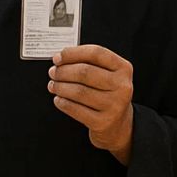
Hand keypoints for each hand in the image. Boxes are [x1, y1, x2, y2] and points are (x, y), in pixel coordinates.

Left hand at [48, 45, 134, 164]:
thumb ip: (90, 63)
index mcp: (124, 69)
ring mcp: (113, 104)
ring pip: (78, 91)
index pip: (96, 53)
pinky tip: (59, 99)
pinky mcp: (102, 121)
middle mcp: (122, 86)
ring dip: (59, 87)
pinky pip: (74, 109)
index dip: (73, 53)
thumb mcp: (109, 74)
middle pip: (85, 72)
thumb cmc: (107, 93)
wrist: (118, 123)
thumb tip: (61, 58)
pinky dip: (62, 103)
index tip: (58, 57)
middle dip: (63, 71)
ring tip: (54, 85)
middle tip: (53, 72)